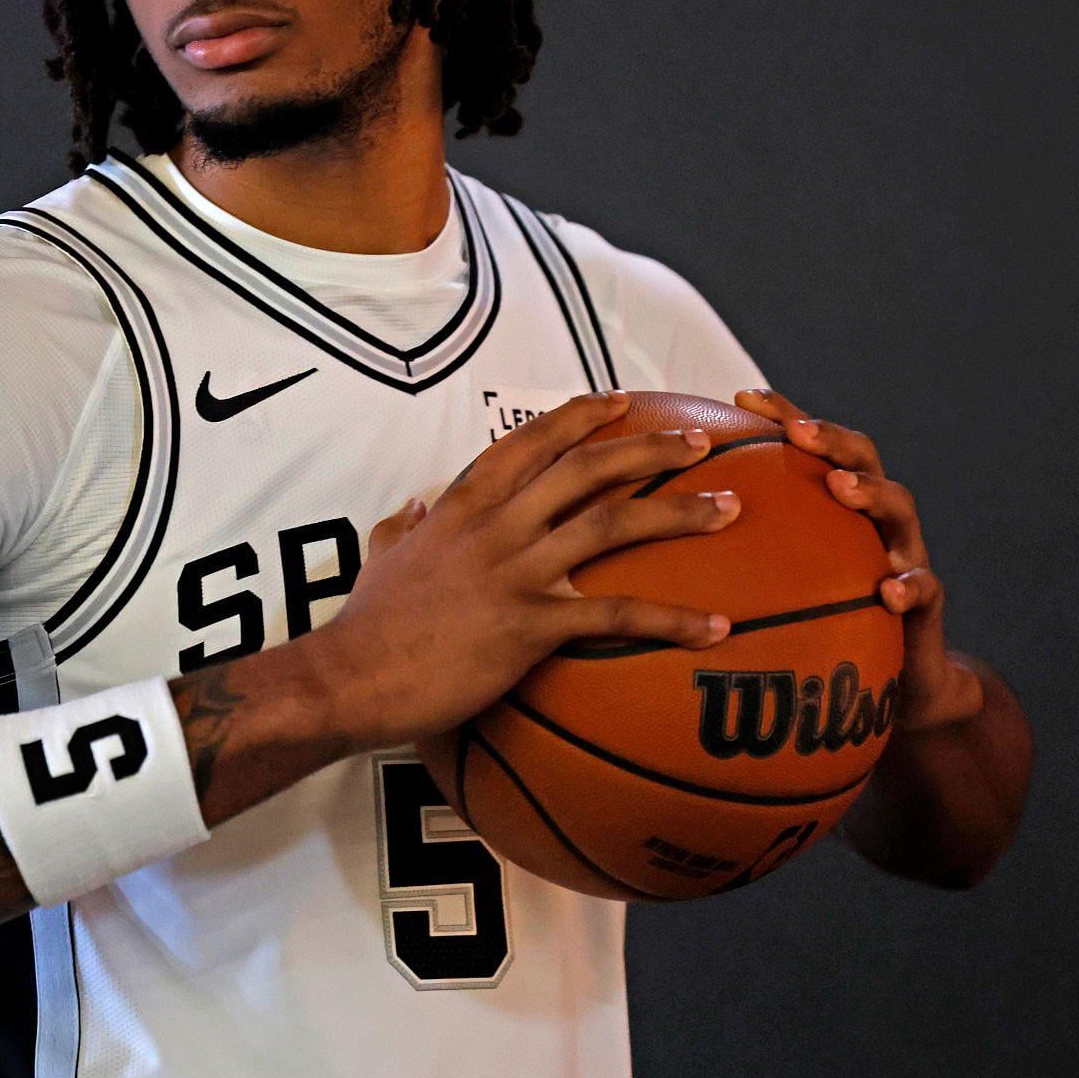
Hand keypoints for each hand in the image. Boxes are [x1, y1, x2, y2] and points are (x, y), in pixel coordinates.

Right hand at [310, 390, 736, 750]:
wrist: (349, 676)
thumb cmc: (366, 625)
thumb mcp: (379, 556)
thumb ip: (401, 527)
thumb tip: (412, 509)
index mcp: (462, 504)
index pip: (530, 441)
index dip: (579, 417)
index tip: (620, 400)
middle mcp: (496, 525)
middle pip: (586, 469)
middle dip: (648, 449)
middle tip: (698, 443)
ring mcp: (516, 570)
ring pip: (612, 524)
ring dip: (678, 513)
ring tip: (729, 510)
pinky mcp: (530, 624)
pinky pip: (615, 615)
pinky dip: (672, 619)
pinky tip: (716, 628)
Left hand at [733, 388, 982, 731]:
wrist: (899, 678)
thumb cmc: (827, 617)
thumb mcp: (783, 578)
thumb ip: (744, 547)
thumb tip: (666, 526)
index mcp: (838, 504)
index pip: (814, 445)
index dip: (784, 415)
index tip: (743, 398)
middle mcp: (873, 518)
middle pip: (862, 458)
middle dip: (831, 438)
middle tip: (797, 431)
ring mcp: (905, 553)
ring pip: (900, 507)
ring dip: (870, 492)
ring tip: (841, 487)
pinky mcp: (926, 604)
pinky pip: (925, 589)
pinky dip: (909, 585)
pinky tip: (888, 589)